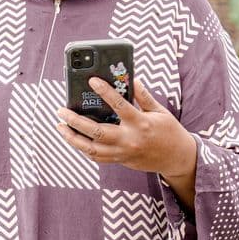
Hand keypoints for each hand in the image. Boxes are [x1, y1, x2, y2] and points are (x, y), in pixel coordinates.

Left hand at [55, 77, 196, 205]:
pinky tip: (74, 138)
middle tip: (61, 110)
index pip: (119, 105)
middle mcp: (129, 140)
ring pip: (91, 149)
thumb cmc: (169, 131)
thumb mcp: (159, 110)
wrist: (178, 158)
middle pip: (96, 132)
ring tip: (60, 126)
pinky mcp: (121, 161)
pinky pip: (98, 157)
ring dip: (73, 138)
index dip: (105, 92)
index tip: (92, 81)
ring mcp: (123, 153)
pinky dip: (84, 148)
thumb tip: (131, 79)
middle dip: (75, 122)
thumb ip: (143, 96)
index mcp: (140, 123)